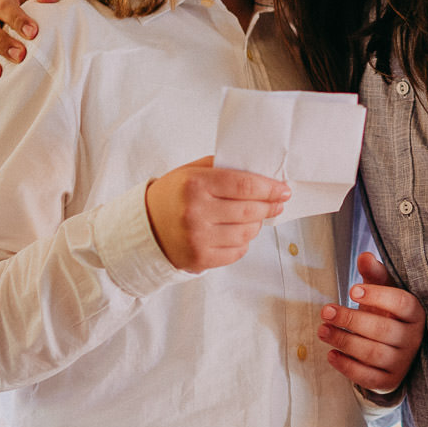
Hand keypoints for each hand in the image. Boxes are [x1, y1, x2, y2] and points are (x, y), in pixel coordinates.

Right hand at [144, 156, 289, 271]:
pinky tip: (237, 233)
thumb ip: (222, 168)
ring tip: (254, 217)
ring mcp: (198, 238)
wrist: (144, 228)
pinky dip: (243, 242)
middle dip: (269, 206)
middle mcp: (196, 212)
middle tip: (277, 203)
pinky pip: (237, 251)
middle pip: (250, 210)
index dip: (269, 188)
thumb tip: (260, 172)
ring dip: (257, 224)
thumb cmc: (171, 196)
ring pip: (247, 232)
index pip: (244, 185)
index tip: (283, 190)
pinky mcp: (200, 258)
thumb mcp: (191, 172)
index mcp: (195, 185)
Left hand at [317, 252, 425, 393]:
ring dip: (344, 341)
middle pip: (383, 330)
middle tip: (326, 311)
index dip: (377, 296)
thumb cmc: (386, 313)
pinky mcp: (390, 381)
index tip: (352, 290)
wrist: (392, 349)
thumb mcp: (383, 291)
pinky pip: (368, 377)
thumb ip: (375, 274)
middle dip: (351, 319)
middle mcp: (413, 339)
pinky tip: (331, 354)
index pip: (402, 303)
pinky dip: (347, 367)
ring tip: (322, 330)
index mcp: (416, 313)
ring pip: (373, 354)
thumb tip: (364, 256)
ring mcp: (403, 362)